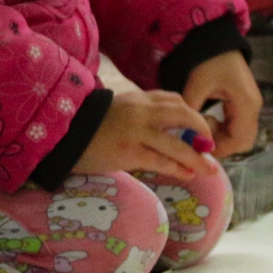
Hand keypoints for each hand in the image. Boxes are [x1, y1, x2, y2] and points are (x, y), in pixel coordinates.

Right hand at [74, 91, 212, 180]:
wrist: (62, 134)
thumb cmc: (86, 127)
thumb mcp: (115, 113)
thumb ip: (137, 117)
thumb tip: (161, 133)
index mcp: (137, 99)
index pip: (174, 100)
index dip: (192, 114)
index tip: (199, 129)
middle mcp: (140, 111)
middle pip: (183, 114)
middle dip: (202, 130)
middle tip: (210, 146)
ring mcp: (135, 132)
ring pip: (177, 142)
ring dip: (197, 157)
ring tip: (209, 168)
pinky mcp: (129, 152)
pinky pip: (161, 160)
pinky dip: (178, 168)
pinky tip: (187, 174)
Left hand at [183, 50, 260, 156]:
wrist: (216, 38)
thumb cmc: (208, 58)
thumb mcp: (197, 84)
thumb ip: (191, 110)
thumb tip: (183, 134)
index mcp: (245, 103)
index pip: (239, 140)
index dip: (220, 148)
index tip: (198, 145)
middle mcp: (253, 107)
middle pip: (243, 141)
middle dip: (221, 144)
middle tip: (199, 136)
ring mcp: (250, 105)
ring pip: (240, 135)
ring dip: (221, 137)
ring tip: (201, 124)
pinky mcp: (243, 103)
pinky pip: (237, 125)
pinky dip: (223, 129)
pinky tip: (207, 118)